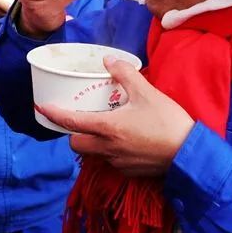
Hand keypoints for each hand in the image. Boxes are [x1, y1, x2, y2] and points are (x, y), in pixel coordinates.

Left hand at [36, 57, 193, 176]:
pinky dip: (112, 151)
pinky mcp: (130, 172)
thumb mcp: (147, 92)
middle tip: (83, 119)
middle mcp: (107, 148)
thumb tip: (109, 61)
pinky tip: (127, 140)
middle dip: (74, 133)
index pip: (71, 123)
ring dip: (94, 142)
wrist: (190, 154)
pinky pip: (111, 161)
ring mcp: (118, 162)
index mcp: (108, 128)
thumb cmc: (168, 122)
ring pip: (94, 154)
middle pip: (76, 144)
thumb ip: (125, 75)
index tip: (42, 108)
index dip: (53, 115)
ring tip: (108, 127)